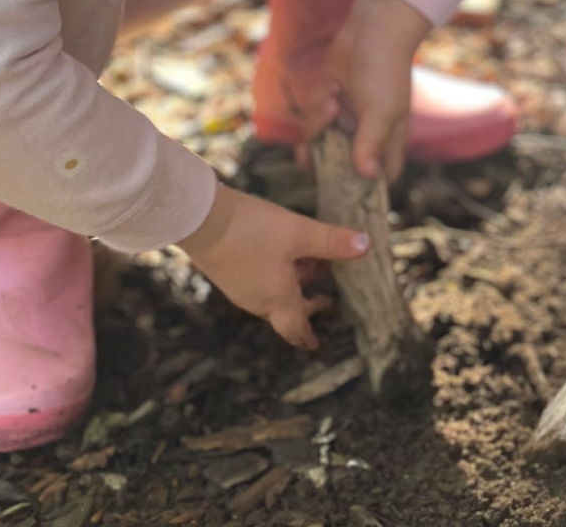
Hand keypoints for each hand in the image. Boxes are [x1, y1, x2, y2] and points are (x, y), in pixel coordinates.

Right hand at [179, 185, 366, 350]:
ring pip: (272, 296)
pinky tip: (283, 253)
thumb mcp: (298, 232)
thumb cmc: (252, 230)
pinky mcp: (227, 272)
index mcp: (277, 299)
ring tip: (312, 266)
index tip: (317, 346)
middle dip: (307, 307)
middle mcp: (256, 300)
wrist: (200, 219)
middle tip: (325, 299)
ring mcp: (238, 287)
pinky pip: (258, 283)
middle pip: (286, 312)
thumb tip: (366, 246)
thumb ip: (332, 241)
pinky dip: (277, 276)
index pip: (296, 329)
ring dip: (294, 288)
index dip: (308, 338)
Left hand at [320, 0, 433, 180]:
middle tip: (313, 155)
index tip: (345, 198)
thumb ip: (370, 144)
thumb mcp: (381, 111)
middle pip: (343, 166)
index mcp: (388, 141)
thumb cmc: (385, 71)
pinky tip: (331, 89)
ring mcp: (348, 120)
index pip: (381, 177)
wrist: (372, 30)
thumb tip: (366, 175)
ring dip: (321, 126)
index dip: (366, 191)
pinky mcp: (331, 104)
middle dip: (325, 161)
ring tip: (333, 101)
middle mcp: (368, 135)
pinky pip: (315, 120)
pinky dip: (318, 108)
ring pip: (323, 144)